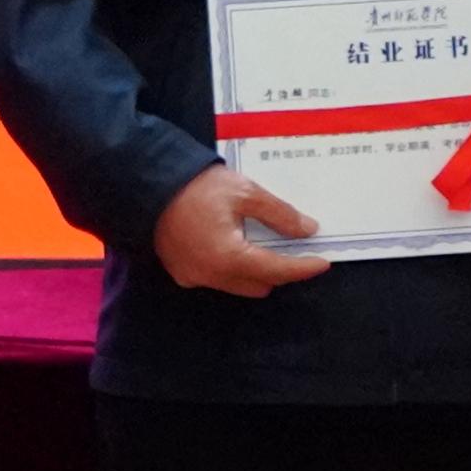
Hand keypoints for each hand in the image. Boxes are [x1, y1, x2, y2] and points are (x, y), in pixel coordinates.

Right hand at [150, 162, 334, 297]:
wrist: (148, 185)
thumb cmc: (197, 186)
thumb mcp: (245, 193)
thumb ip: (279, 215)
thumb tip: (307, 230)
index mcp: (230, 257)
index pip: (277, 270)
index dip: (303, 268)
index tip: (322, 263)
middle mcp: (212, 275)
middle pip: (260, 284)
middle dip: (279, 270)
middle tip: (289, 247)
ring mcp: (194, 277)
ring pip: (238, 285)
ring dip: (254, 270)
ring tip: (258, 244)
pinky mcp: (181, 273)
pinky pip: (217, 279)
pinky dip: (230, 268)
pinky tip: (230, 245)